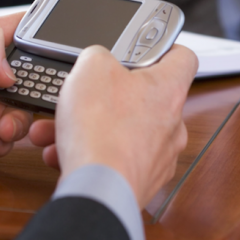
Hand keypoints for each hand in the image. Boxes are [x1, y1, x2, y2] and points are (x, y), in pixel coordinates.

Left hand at [0, 12, 32, 171]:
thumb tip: (12, 72)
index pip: (23, 38)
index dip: (42, 43)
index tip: (53, 53)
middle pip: (31, 82)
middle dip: (38, 91)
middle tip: (29, 96)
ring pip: (23, 115)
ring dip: (21, 120)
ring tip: (4, 123)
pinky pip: (5, 142)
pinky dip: (4, 141)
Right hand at [29, 45, 197, 207]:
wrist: (98, 189)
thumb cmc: (102, 130)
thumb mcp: (91, 67)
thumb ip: (98, 55)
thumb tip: (97, 60)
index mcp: (168, 90)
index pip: (183, 58)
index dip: (163, 49)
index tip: (144, 49)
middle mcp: (171, 125)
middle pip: (142, 98)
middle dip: (105, 95)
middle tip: (84, 93)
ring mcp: (157, 156)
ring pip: (120, 130)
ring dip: (88, 126)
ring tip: (57, 127)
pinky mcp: (138, 180)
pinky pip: (111, 157)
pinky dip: (87, 152)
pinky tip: (60, 152)